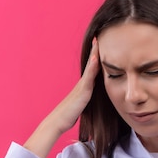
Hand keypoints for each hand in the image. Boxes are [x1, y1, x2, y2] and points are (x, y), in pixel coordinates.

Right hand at [23, 38, 99, 157]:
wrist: (58, 121)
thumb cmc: (68, 116)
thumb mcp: (81, 105)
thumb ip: (85, 99)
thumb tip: (89, 98)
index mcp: (83, 86)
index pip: (92, 68)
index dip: (96, 57)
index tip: (99, 45)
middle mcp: (82, 83)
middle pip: (90, 63)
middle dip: (94, 50)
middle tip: (99, 36)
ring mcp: (82, 86)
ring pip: (90, 67)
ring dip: (94, 53)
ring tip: (98, 41)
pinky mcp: (83, 91)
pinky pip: (89, 76)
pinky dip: (92, 66)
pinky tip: (96, 58)